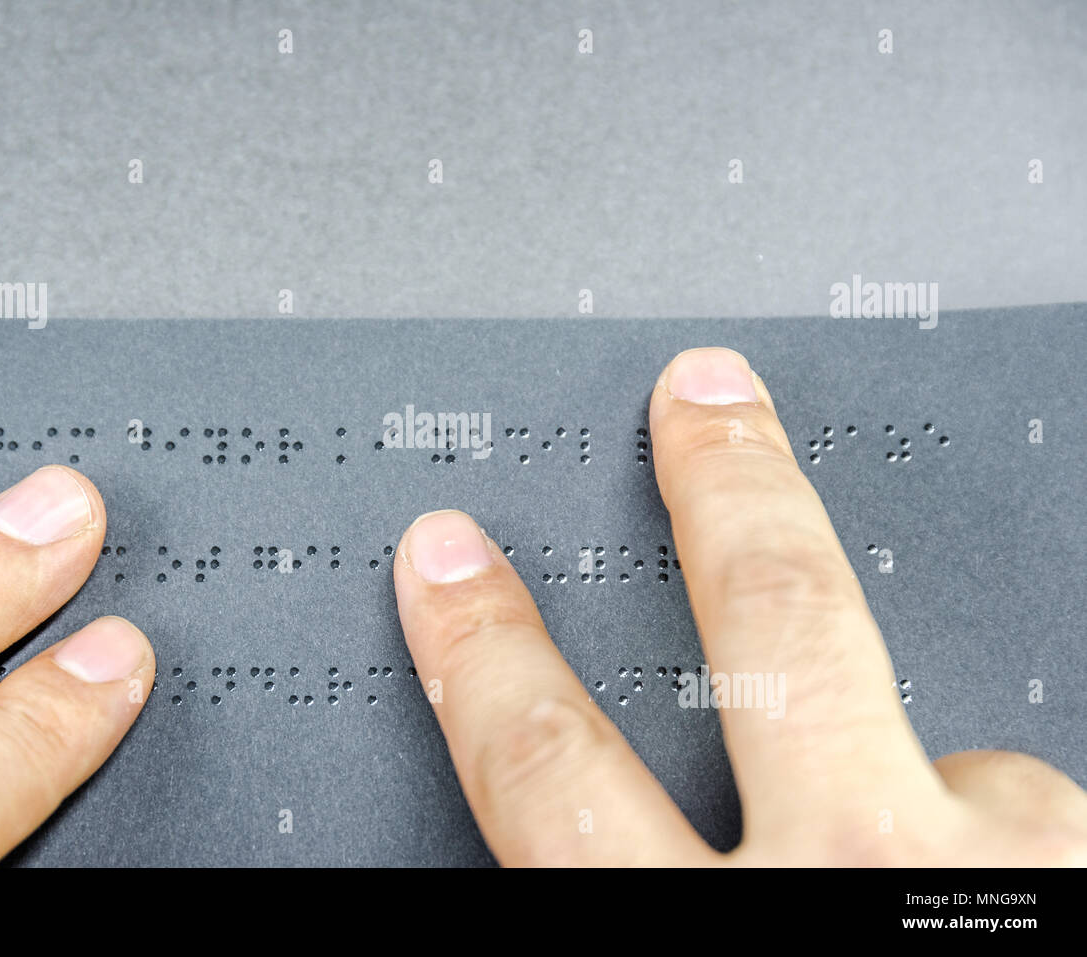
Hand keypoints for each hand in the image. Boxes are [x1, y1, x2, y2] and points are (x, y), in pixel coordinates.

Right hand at [391, 348, 1086, 865]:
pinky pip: (1034, 824)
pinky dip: (1001, 850)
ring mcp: (995, 872)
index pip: (552, 765)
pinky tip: (993, 887)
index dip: (488, 652)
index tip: (450, 562)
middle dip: (731, 494)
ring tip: (919, 841)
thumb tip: (566, 836)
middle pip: (775, 629)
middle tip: (708, 399)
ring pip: (949, 752)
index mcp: (683, 926)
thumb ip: (609, 881)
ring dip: (920, 783)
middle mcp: (850, 878)